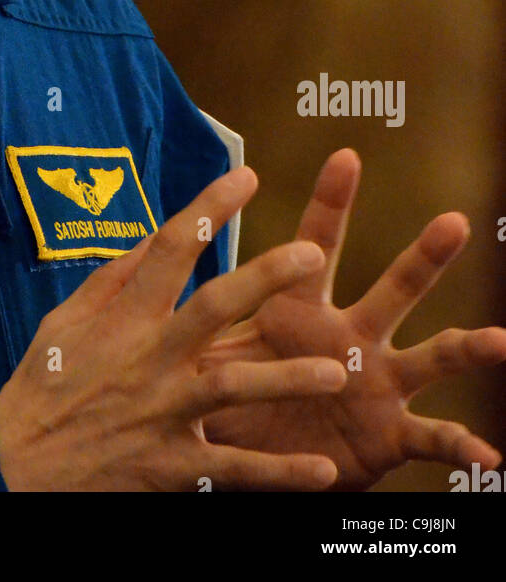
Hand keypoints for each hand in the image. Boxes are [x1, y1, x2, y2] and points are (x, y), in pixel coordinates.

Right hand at [0, 166, 349, 490]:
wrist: (12, 471)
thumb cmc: (41, 388)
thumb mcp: (63, 322)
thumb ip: (112, 280)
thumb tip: (152, 238)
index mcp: (124, 318)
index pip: (169, 247)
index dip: (207, 207)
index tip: (245, 176)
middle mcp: (150, 358)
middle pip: (214, 307)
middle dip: (264, 276)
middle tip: (312, 252)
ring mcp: (163, 413)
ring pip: (233, 387)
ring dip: (286, 378)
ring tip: (336, 369)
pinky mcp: (170, 468)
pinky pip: (233, 471)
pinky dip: (279, 476)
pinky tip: (323, 474)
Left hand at [195, 149, 505, 488]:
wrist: (252, 460)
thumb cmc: (231, 394)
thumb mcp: (210, 346)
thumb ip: (190, 303)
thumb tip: (145, 249)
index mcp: (304, 310)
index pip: (317, 246)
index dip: (331, 203)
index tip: (346, 154)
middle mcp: (352, 336)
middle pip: (392, 288)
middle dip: (423, 256)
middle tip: (455, 220)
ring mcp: (378, 382)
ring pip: (430, 356)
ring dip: (466, 347)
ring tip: (502, 339)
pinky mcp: (389, 433)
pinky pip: (431, 438)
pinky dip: (461, 446)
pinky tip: (492, 457)